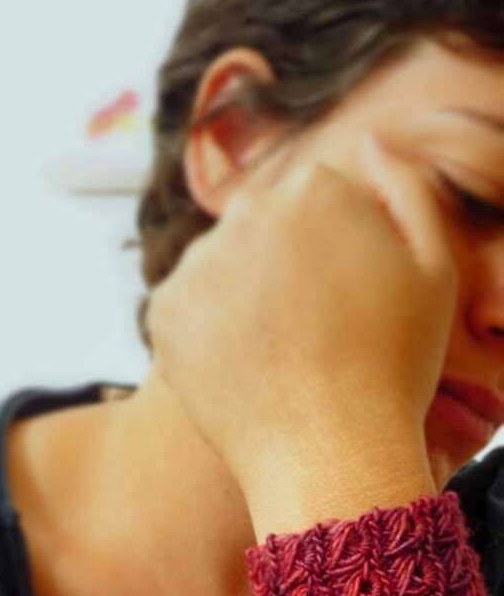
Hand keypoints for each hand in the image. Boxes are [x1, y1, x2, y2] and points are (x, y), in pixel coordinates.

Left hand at [146, 133, 457, 490]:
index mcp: (314, 190)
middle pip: (265, 225)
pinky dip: (209, 329)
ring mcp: (197, 260)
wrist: (328, 453)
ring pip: (224, 264)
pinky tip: (242, 364)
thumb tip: (367, 142)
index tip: (347, 298)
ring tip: (279, 352)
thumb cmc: (391, 366)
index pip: (318, 199)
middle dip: (286, 264)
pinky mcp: (162, 309)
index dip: (337, 249)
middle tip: (313, 329)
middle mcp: (245, 211)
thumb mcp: (433, 267)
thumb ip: (404, 188)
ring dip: (244, 293)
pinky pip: (189, 304)